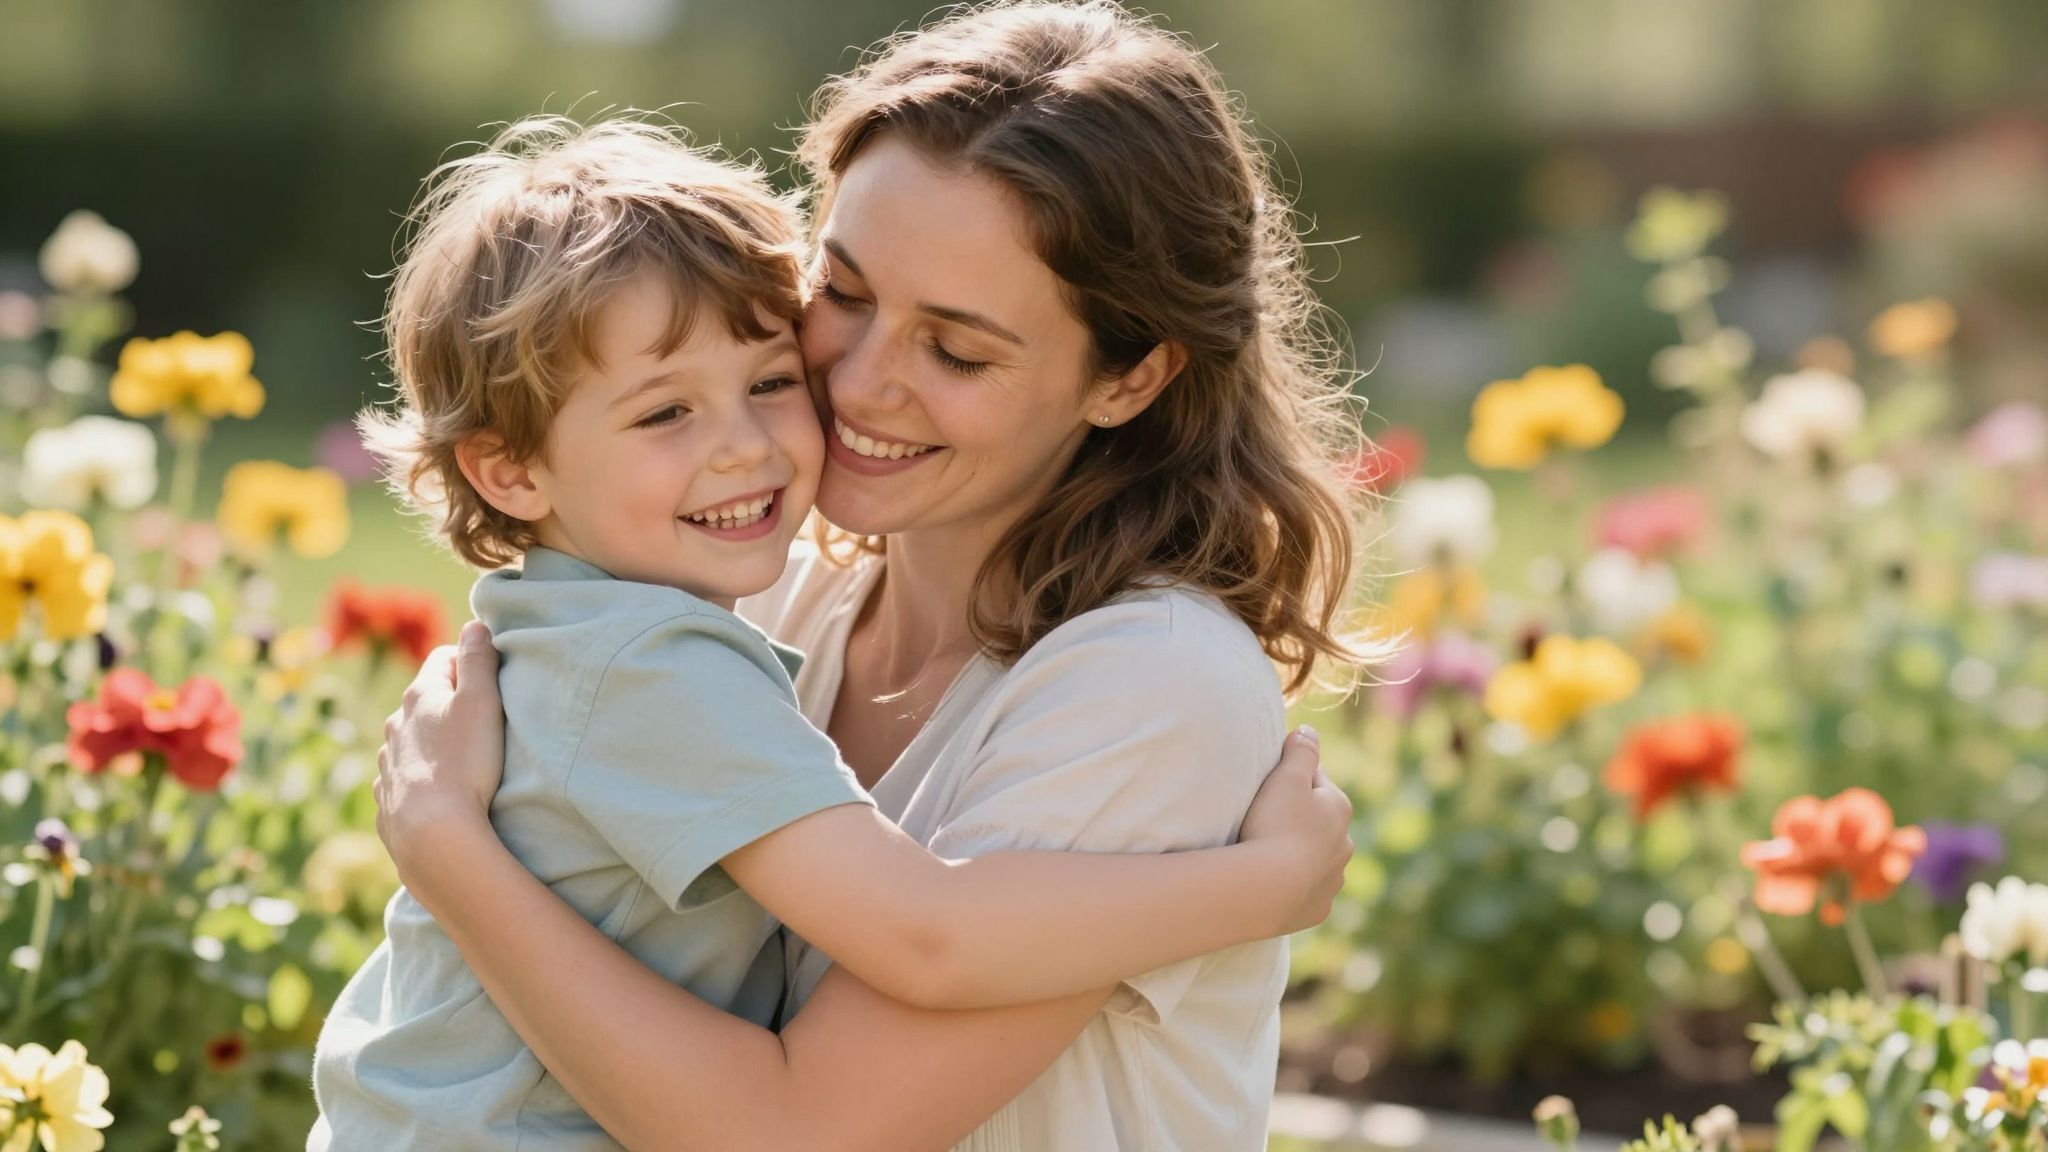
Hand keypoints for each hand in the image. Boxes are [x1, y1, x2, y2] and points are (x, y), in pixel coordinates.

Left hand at [373, 620, 506, 879]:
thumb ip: (479, 659)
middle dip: (450, 702)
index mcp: (419, 696)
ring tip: (463, 761)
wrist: (432, 831)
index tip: (491, 678)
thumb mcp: (482, 701)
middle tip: (484, 720)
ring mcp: (387, 762)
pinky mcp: (387, 797)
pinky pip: (404, 776)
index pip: (443, 658)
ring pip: (411, 738)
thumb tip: (475, 624)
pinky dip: (420, 776)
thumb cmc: (465, 761)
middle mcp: (396, 724)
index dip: (469, 661)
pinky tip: (440, 792)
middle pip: (425, 699)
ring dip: (433, 741)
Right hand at [1239, 726, 1353, 935]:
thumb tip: (1310, 730)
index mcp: (1339, 808)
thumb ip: (1301, 750)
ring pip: (1315, 859)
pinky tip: (1271, 883)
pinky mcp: (1318, 909)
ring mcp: (1333, 880)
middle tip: (1263, 821)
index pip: (1315, 782)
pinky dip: (1292, 886)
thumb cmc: (1274, 825)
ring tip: (1265, 854)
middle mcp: (1344, 845)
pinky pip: (1306, 891)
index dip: (1289, 781)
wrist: (1266, 888)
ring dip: (1297, 854)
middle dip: (1298, 820)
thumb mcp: (1285, 777)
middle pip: (1318, 823)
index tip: (1267, 786)